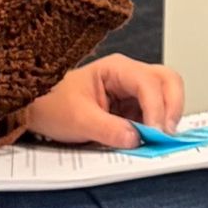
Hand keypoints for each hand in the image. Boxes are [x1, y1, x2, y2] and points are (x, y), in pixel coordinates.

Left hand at [24, 54, 185, 148]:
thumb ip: (108, 129)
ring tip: (159, 138)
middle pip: (167, 80)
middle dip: (172, 106)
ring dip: (167, 116)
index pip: (149, 82)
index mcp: (117, 69)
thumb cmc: (52, 106)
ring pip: (166, 95)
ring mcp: (132, 90)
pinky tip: (150, 139)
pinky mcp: (132, 107)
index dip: (157, 107)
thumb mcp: (78, 120)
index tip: (155, 133)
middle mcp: (129, 75)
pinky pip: (154, 112)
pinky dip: (158, 125)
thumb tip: (137, 139)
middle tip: (167, 133)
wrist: (34, 110)